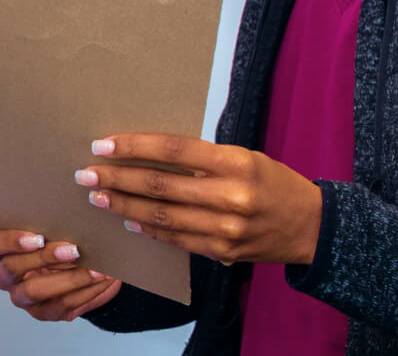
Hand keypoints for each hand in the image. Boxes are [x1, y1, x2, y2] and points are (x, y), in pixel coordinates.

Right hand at [0, 230, 120, 321]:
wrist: (87, 266)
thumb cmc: (65, 238)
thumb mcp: (55, 226)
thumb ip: (50, 220)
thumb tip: (64, 206)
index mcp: (1, 249)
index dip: (9, 241)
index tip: (38, 237)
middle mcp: (7, 275)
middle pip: (12, 268)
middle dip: (44, 258)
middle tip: (73, 249)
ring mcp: (23, 297)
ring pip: (35, 290)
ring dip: (68, 278)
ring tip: (95, 268)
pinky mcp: (44, 312)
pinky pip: (61, 304)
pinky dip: (85, 291)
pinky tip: (101, 279)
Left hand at [76, 135, 321, 265]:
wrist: (310, 226)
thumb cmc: (272, 181)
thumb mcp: (244, 156)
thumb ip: (203, 158)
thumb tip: (150, 152)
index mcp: (235, 161)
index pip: (173, 149)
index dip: (134, 147)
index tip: (104, 145)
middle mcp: (230, 195)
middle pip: (161, 185)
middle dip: (118, 179)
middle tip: (87, 174)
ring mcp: (226, 229)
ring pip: (163, 216)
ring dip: (125, 207)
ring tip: (99, 198)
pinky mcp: (223, 253)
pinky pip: (177, 240)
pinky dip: (150, 230)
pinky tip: (129, 220)